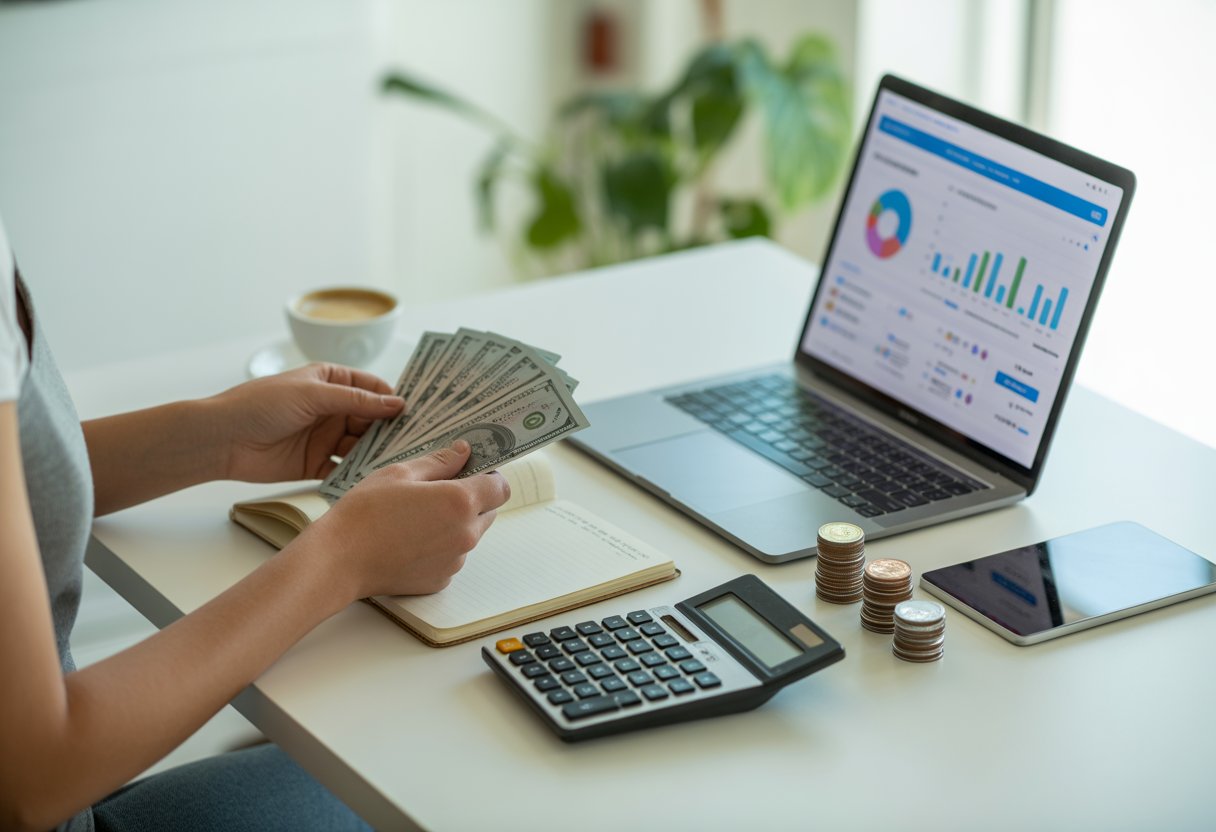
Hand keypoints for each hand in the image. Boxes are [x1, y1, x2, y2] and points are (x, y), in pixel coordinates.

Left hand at [210, 363, 404, 482]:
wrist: (222, 439)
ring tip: (399, 461)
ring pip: (361, 444)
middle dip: (391, 428)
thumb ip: (356, 400)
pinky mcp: (316, 463)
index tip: (415, 413)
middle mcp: (331, 408)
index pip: (371, 388)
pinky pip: (344, 468)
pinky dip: (358, 472)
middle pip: (371, 418)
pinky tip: (373, 478)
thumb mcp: (313, 394)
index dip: (392, 398)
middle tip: (416, 441)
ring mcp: (324, 436)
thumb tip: (396, 403)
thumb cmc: (261, 404)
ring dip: (377, 452)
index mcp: (330, 381)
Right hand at [297, 441, 511, 598]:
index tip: (472, 472)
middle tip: (437, 493)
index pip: (501, 488)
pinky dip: (441, 547)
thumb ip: (440, 461)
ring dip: (456, 524)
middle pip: (489, 512)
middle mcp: (466, 534)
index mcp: (460, 502)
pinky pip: (452, 556)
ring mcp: (455, 561)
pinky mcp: (441, 580)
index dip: (488, 477)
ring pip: (470, 535)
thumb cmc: (366, 512)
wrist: (340, 559)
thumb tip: (464, 452)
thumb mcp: (401, 473)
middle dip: (472, 500)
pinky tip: (411, 540)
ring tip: (417, 518)